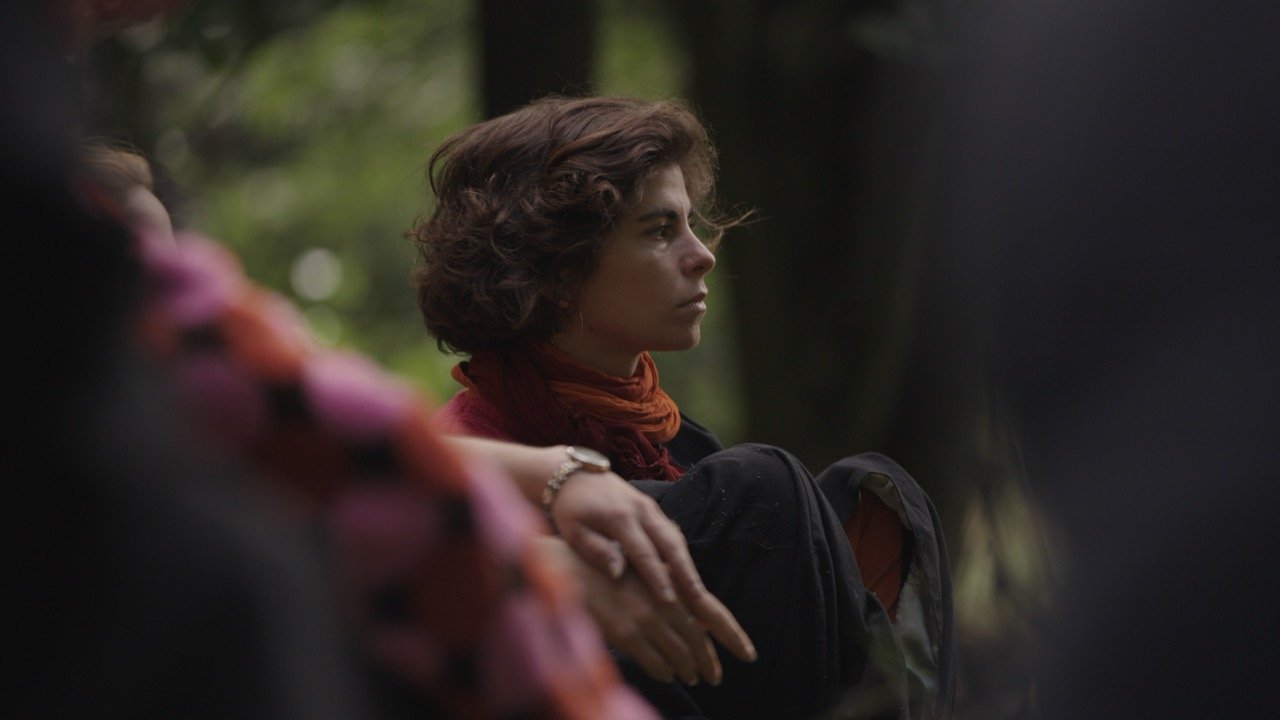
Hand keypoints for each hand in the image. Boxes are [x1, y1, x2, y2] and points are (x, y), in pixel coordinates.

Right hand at [534, 537, 752, 685]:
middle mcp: (663, 603)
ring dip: (688, 669)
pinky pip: (654, 663)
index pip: (713, 613)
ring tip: (692, 677)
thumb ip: (673, 596)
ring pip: (678, 655)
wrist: (570, 569)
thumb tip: (699, 622)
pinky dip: (665, 672)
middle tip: (714, 677)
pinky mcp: (626, 635)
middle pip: (697, 640)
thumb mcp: (647, 575)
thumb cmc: (608, 568)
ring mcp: (645, 620)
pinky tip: (667, 675)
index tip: (749, 655)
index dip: (733, 636)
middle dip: (708, 662)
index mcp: (671, 585)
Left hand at [550, 472, 756, 667]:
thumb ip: (596, 551)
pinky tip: (687, 574)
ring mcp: (650, 507)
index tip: (668, 600)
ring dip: (689, 565)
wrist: (573, 474)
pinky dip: (682, 554)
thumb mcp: (573, 531)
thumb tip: (619, 575)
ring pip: (676, 538)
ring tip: (699, 592)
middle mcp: (641, 510)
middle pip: (670, 544)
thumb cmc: (570, 508)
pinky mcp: (652, 508)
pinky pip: (672, 533)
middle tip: (699, 599)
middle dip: (686, 573)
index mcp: (619, 517)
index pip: (644, 553)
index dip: (657, 578)